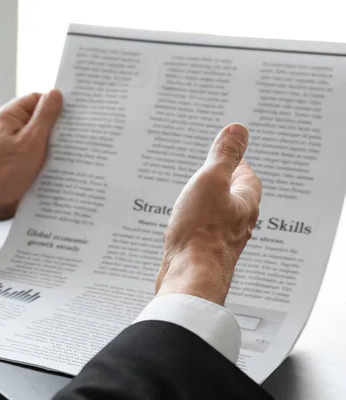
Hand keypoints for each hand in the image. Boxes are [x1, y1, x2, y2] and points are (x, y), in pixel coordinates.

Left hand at [0, 90, 62, 222]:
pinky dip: (50, 155)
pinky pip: (39, 152)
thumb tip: (56, 94)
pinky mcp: (21, 160)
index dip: (54, 103)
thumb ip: (45, 116)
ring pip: (41, 137)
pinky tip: (65, 161)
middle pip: (40, 118)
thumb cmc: (9, 170)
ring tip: (75, 146)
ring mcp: (16, 145)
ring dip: (55, 142)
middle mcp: (12, 128)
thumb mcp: (32, 140)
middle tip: (79, 130)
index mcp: (10, 116)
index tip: (74, 110)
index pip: (36, 99)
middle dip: (58, 125)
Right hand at [155, 123, 261, 304]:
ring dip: (208, 206)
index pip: (247, 177)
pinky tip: (182, 224)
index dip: (237, 164)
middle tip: (211, 173)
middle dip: (224, 185)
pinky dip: (195, 223)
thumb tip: (238, 129)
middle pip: (235, 198)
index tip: (227, 155)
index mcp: (244, 203)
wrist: (190, 276)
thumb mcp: (211, 181)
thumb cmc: (201, 230)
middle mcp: (238, 223)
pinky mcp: (203, 253)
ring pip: (218, 217)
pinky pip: (202, 232)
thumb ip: (224, 156)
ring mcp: (221, 240)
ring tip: (194, 197)